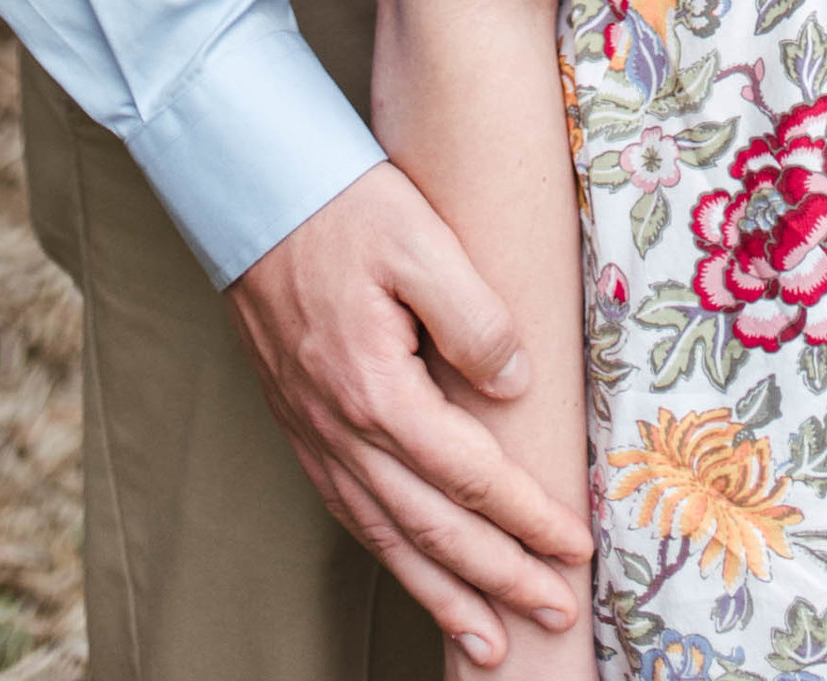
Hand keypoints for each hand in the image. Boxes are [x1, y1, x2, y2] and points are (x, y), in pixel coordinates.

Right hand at [227, 162, 591, 668]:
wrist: (252, 190)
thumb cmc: (342, 205)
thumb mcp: (422, 240)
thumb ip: (475, 317)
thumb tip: (517, 387)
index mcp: (377, 389)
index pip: (469, 475)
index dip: (526, 516)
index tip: (574, 546)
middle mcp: (341, 428)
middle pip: (430, 526)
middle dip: (496, 578)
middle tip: (554, 612)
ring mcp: (314, 432)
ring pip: (385, 535)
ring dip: (440, 592)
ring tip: (487, 639)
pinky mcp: (300, 422)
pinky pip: (349, 510)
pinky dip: (389, 553)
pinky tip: (413, 569)